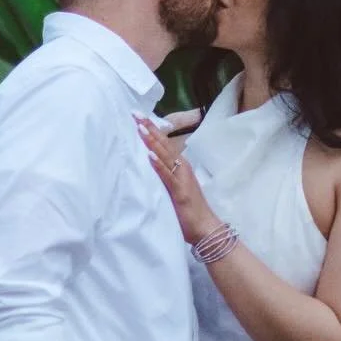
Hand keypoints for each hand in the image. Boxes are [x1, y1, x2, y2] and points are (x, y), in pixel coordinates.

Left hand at [136, 116, 221, 244]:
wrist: (205, 227)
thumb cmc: (189, 209)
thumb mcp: (175, 187)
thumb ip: (165, 174)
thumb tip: (150, 163)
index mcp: (180, 165)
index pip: (164, 143)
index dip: (152, 129)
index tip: (139, 116)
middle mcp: (182, 167)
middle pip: (164, 144)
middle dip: (150, 128)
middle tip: (136, 113)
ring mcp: (181, 178)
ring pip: (165, 155)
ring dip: (153, 141)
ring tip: (141, 127)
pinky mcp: (179, 191)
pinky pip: (167, 175)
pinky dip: (158, 164)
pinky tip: (149, 155)